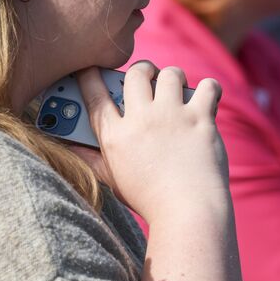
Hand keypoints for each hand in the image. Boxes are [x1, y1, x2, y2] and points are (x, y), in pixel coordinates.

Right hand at [73, 62, 228, 226]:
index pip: (94, 94)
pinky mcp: (200, 119)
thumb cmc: (150, 200)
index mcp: (115, 135)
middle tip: (147, 77)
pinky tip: (207, 97)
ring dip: (173, 78)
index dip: (90, 75)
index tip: (92, 67)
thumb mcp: (113, 181)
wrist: (188, 212)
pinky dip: (208, 88)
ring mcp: (172, 116)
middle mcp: (141, 120)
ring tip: (176, 89)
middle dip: (141, 70)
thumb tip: (71, 147)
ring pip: (170, 74)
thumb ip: (92, 160)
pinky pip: (207, 87)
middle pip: (135, 74)